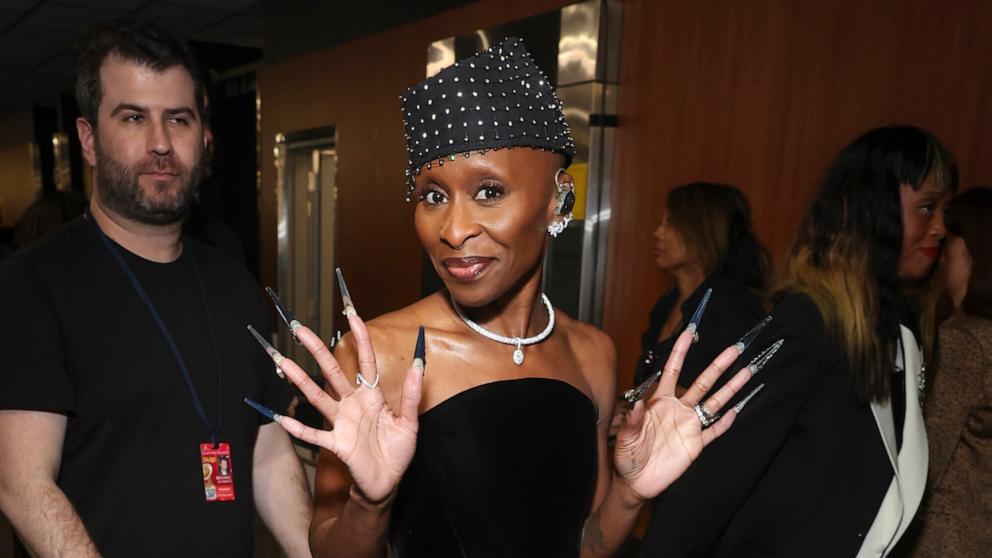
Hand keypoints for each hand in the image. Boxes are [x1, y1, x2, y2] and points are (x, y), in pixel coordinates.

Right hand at [272, 311, 422, 504]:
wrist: (388, 482)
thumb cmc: (398, 450)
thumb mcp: (410, 422)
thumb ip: (411, 395)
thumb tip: (418, 365)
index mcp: (372, 395)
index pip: (365, 361)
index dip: (360, 338)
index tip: (352, 315)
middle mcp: (352, 404)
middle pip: (332, 371)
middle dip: (317, 350)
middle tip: (301, 329)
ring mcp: (341, 423)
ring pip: (317, 397)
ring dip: (300, 380)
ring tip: (282, 361)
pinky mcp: (337, 444)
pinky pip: (314, 435)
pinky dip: (299, 428)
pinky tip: (282, 418)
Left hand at [613, 328, 751, 500]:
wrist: (635, 481)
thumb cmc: (627, 455)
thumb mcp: (626, 436)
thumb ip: (633, 419)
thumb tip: (635, 402)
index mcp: (659, 401)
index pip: (673, 371)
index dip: (681, 352)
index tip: (690, 332)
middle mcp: (678, 409)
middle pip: (702, 382)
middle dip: (718, 366)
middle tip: (734, 349)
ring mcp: (689, 426)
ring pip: (714, 402)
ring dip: (730, 388)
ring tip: (747, 371)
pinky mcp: (696, 444)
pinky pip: (714, 431)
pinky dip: (725, 422)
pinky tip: (737, 410)